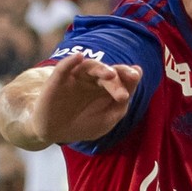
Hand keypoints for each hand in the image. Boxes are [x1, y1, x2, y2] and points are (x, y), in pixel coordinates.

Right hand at [23, 53, 140, 144]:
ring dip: (100, 68)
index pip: (121, 76)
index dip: (129, 74)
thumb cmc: (83, 124)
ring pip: (90, 66)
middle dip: (117, 81)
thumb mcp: (107, 120)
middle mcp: (93, 78)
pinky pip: (64, 66)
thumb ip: (122, 103)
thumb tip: (136, 76)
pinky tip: (79, 57)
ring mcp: (75, 77)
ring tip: (110, 74)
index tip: (135, 76)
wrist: (55, 132)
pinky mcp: (58, 79)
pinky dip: (71, 61)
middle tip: (122, 95)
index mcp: (107, 86)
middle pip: (108, 73)